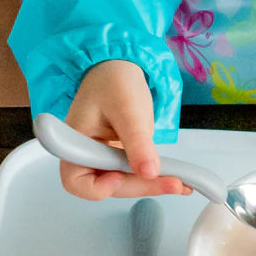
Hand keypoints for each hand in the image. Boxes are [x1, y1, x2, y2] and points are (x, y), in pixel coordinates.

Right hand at [61, 59, 192, 200]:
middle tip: (173, 184)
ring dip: (150, 185)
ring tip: (180, 183)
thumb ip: (137, 142)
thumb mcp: (128, 110)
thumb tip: (149, 172)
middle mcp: (86, 154)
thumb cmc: (115, 82)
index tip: (121, 175)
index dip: (98, 187)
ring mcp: (103, 156)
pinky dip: (153, 177)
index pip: (75, 181)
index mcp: (75, 142)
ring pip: (123, 182)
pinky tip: (175, 178)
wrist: (120, 68)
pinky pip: (133, 173)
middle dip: (139, 186)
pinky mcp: (119, 155)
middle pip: (106, 186)